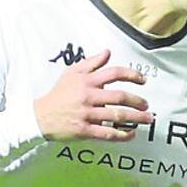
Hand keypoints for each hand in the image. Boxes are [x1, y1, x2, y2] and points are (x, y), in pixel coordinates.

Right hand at [33, 49, 151, 140]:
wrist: (39, 116)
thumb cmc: (58, 94)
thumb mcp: (71, 72)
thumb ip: (91, 62)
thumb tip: (107, 52)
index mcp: (87, 81)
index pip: (114, 73)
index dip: (132, 75)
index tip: (143, 80)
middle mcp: (89, 96)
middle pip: (119, 96)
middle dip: (137, 100)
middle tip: (147, 105)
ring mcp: (87, 114)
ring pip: (116, 115)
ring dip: (136, 118)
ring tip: (147, 119)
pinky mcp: (84, 130)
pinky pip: (107, 133)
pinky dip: (122, 135)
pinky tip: (131, 134)